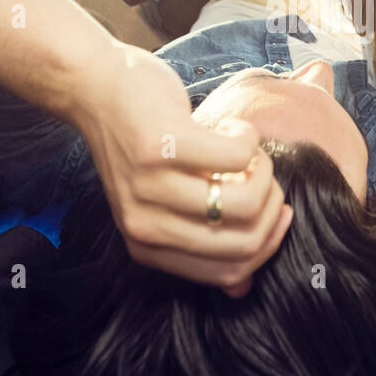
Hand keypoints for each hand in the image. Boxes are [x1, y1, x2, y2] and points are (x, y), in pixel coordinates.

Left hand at [75, 43, 292, 297]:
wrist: (96, 88)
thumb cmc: (141, 143)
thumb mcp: (163, 203)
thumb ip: (199, 241)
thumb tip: (244, 287)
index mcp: (147, 246)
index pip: (229, 272)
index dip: (267, 244)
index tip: (279, 210)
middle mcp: (145, 225)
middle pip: (244, 242)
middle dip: (274, 208)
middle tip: (264, 174)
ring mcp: (152, 187)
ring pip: (246, 202)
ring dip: (265, 172)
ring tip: (248, 151)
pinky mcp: (164, 146)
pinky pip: (238, 156)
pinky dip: (249, 139)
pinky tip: (233, 128)